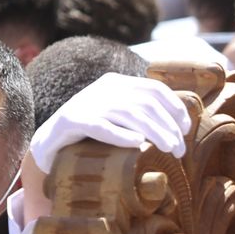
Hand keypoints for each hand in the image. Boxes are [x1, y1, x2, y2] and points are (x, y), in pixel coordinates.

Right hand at [27, 73, 192, 176]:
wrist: (48, 143)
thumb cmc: (90, 135)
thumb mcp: (116, 117)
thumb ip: (139, 114)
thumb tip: (178, 126)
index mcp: (116, 83)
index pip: (153, 89)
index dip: (174, 107)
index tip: (186, 129)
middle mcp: (102, 89)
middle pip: (145, 104)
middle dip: (167, 126)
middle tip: (180, 150)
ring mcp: (86, 104)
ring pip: (128, 114)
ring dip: (153, 132)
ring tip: (168, 149)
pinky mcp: (72, 121)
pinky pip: (100, 126)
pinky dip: (120, 134)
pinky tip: (137, 144)